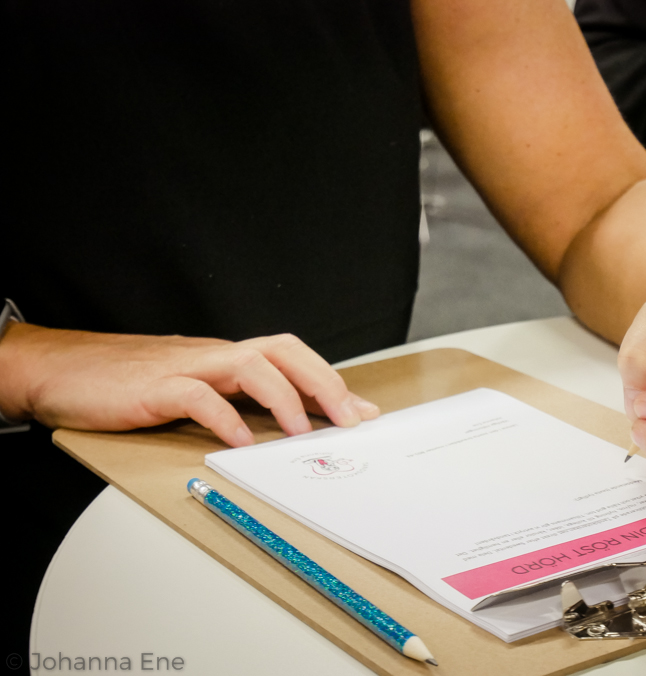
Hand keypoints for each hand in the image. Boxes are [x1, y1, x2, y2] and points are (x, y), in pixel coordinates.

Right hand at [0, 323, 379, 446]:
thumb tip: (293, 420)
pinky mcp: (154, 387)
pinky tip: (238, 441)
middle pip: (283, 350)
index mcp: (228, 357)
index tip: (364, 413)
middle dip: (323, 381)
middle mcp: (215, 355)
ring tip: (301, 432)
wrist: (61, 369)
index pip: (292, 359)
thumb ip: (241, 399)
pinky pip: (197, 395)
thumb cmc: (132, 381)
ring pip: (249, 365)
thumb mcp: (198, 388)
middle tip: (350, 419)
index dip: (331, 382)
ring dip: (283, 397)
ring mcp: (186, 366)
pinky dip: (223, 417)